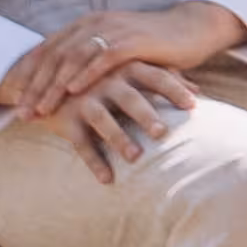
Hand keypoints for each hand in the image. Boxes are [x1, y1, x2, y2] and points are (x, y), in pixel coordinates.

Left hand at [0, 0, 246, 120]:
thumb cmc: (154, 46)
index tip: (14, 103)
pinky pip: (102, 58)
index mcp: (86, 25)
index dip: (28, 78)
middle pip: (54, 56)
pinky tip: (73, 92)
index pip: (46, 51)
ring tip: (42, 109)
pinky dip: (85, 75)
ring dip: (53, 86)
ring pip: (73, 59)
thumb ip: (90, 60)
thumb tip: (63, 86)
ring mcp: (113, 30)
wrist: (192, 29)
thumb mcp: (115, 51)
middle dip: (34, 87)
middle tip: (21, 112)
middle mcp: (95, 24)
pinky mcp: (133, 40)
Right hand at [43, 65, 200, 186]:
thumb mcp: (128, 70)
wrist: (47, 78)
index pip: (157, 76)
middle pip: (130, 98)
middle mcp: (106, 81)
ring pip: (104, 121)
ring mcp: (84, 99)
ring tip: (136, 157)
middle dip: (146, 115)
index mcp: (126, 67)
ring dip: (119, 139)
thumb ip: (162, 77)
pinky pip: (80, 142)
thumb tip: (199, 92)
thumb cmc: (103, 77)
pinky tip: (107, 180)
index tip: (194, 104)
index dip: (175, 89)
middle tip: (163, 133)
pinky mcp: (65, 119)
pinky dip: (94, 161)